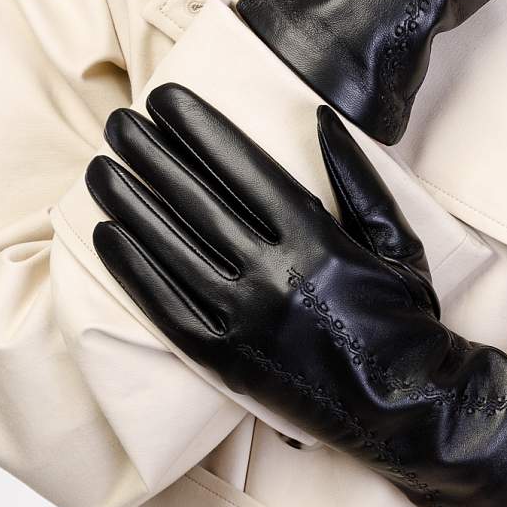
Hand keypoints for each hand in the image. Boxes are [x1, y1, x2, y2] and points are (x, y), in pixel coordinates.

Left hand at [85, 84, 506, 506]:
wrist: (405, 405)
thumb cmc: (405, 317)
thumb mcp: (396, 239)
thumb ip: (358, 176)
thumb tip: (322, 117)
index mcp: (317, 238)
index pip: (242, 168)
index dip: (199, 130)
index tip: (166, 100)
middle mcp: (273, 274)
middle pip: (196, 201)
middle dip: (152, 155)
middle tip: (119, 123)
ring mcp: (244, 319)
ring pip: (170, 249)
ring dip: (129, 203)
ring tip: (100, 169)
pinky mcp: (225, 360)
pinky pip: (164, 307)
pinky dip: (132, 269)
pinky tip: (106, 235)